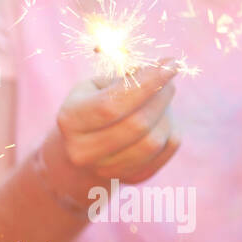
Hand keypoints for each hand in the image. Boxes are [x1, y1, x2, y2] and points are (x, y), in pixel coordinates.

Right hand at [49, 60, 181, 193]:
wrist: (83, 147)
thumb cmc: (93, 105)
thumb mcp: (97, 85)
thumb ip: (124, 77)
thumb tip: (163, 67)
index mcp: (71, 121)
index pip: (112, 105)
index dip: (146, 84)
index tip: (171, 64)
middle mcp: (82, 151)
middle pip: (137, 125)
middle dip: (160, 96)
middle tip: (167, 79)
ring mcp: (105, 170)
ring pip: (155, 140)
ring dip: (167, 114)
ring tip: (161, 100)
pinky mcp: (131, 178)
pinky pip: (167, 149)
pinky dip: (171, 128)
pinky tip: (160, 120)